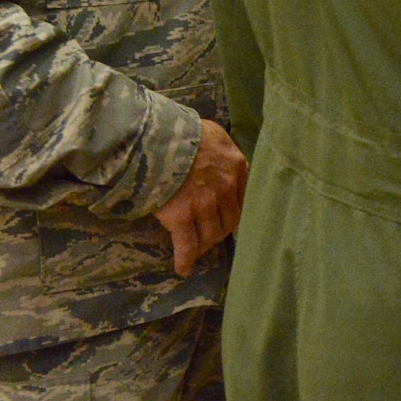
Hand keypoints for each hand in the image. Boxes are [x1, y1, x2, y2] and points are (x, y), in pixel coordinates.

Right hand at [154, 119, 248, 277]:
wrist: (156, 136)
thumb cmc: (183, 131)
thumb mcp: (214, 134)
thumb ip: (223, 150)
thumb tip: (224, 158)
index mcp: (236, 166)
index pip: (245, 198)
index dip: (236, 212)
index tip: (229, 220)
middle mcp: (225, 187)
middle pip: (230, 220)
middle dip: (221, 231)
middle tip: (210, 237)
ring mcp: (203, 204)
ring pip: (210, 234)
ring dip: (204, 244)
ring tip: (196, 249)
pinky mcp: (181, 216)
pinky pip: (186, 244)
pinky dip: (185, 259)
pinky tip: (183, 268)